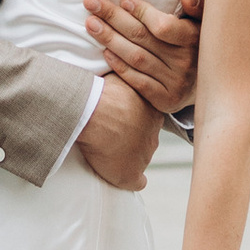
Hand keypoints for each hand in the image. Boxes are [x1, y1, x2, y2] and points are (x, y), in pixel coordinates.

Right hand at [78, 78, 159, 192]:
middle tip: (115, 132)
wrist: (96, 113)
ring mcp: (143, 156)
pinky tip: (125, 177)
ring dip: (129, 155)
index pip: (149, 119)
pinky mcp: (129, 174)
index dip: (135, 119)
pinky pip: (136, 182)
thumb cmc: (105, 92)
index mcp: (152, 113)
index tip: (122, 117)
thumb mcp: (119, 78)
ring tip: (109, 148)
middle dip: (135, 137)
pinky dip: (131, 181)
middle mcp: (152, 135)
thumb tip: (123, 67)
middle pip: (147, 138)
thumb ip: (126, 79)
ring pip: (141, 157)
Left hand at [83, 0, 201, 112]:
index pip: (164, 26)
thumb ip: (197, 6)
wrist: (207, 84)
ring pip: (136, 58)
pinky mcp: (165, 100)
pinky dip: (119, 65)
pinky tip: (105, 51)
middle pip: (142, 38)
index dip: (142, 13)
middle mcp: (186, 62)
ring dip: (110, 39)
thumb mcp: (203, 22)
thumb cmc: (197, 45)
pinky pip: (137, 81)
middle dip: (114, 18)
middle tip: (91, 3)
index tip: (124, 0)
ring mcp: (175, 83)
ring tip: (91, 24)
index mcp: (195, 39)